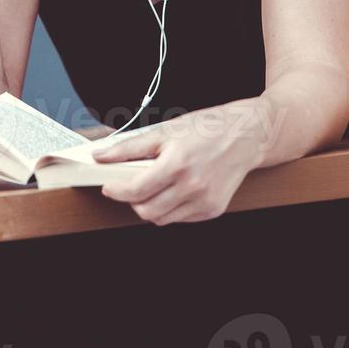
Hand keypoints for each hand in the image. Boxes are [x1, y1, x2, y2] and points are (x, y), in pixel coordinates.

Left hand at [92, 98, 266, 226]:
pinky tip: (175, 190)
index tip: (108, 186)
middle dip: (131, 201)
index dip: (116, 190)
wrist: (247, 135)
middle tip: (130, 185)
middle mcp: (192, 186)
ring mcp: (204, 201)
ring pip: (162, 219)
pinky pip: (181, 219)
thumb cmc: (208, 128)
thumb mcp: (165, 130)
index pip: (135, 190)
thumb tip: (101, 156)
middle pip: (146, 210)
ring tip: (154, 186)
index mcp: (178, 163)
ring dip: (150, 206)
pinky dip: (171, 209)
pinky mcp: (213, 210)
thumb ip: (129, 147)